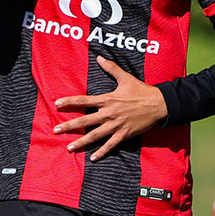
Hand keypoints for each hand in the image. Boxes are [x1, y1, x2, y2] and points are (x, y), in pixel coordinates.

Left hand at [53, 55, 168, 160]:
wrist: (158, 104)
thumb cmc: (141, 91)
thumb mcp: (125, 77)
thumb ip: (111, 68)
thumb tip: (99, 57)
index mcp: (107, 99)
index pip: (84, 101)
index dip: (70, 102)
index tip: (57, 104)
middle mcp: (109, 113)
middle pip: (85, 121)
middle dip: (69, 126)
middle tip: (56, 130)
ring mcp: (116, 125)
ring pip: (95, 135)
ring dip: (81, 142)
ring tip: (69, 148)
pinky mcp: (124, 134)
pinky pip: (111, 145)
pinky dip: (102, 152)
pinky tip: (93, 158)